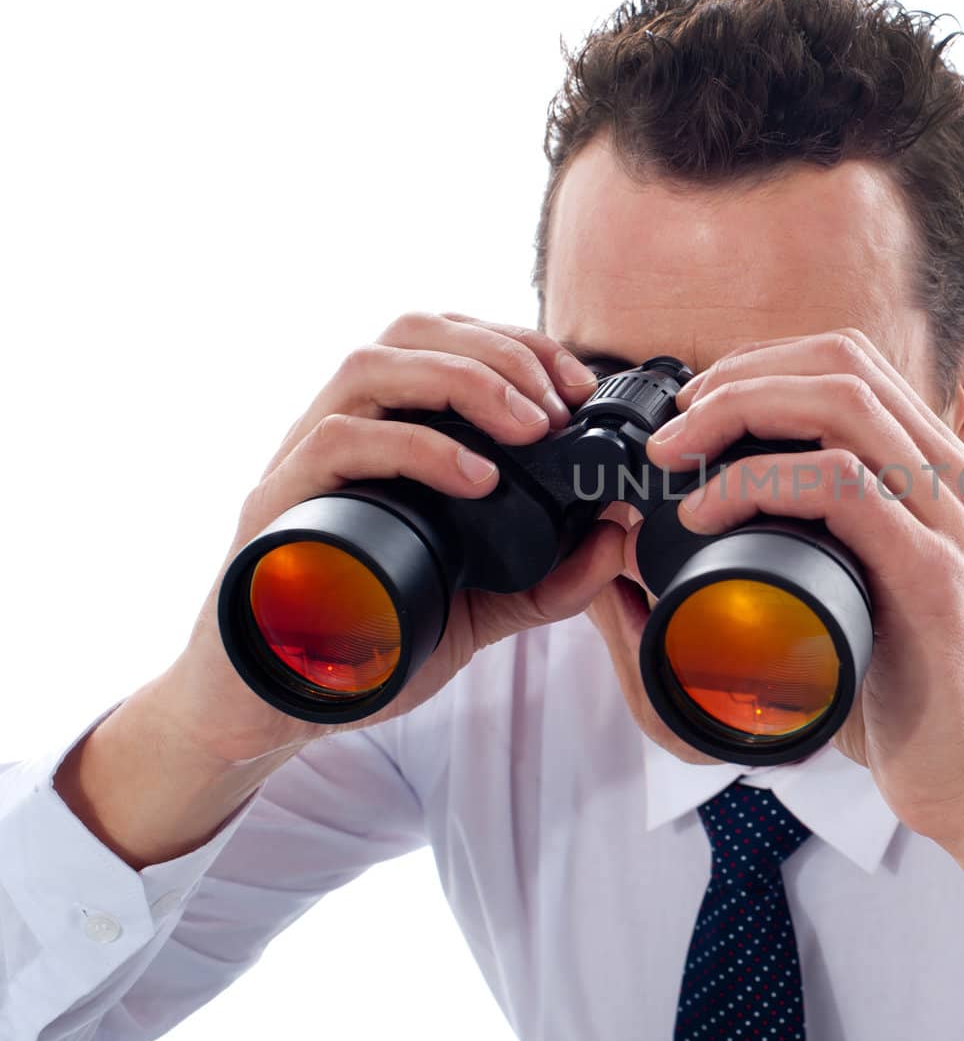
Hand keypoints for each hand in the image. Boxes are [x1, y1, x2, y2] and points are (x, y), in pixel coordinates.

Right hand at [159, 311, 624, 764]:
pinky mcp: (277, 508)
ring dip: (463, 379)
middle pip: (412, 331)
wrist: (271, 709)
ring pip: (368, 365)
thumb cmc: (366, 646)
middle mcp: (342, 432)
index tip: (581, 387)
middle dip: (501, 351)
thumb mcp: (479, 609)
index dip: (519, 344)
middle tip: (562, 405)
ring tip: (530, 427)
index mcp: (386, 435)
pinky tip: (477, 478)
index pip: (448, 342)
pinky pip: (338, 443)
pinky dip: (416, 447)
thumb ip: (548, 579)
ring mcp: (303, 464)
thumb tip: (616, 536)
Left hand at [644, 328, 963, 841]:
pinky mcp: (933, 576)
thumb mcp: (864, 590)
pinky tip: (707, 511)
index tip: (694, 411)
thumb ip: (815, 544)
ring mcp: (948, 523)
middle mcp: (950, 481)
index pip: (850, 365)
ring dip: (739, 412)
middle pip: (843, 364)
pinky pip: (844, 486)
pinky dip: (759, 482)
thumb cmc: (911, 692)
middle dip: (739, 377)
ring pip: (843, 404)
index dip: (761, 365)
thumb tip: (705, 519)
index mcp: (934, 476)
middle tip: (673, 430)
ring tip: (676, 458)